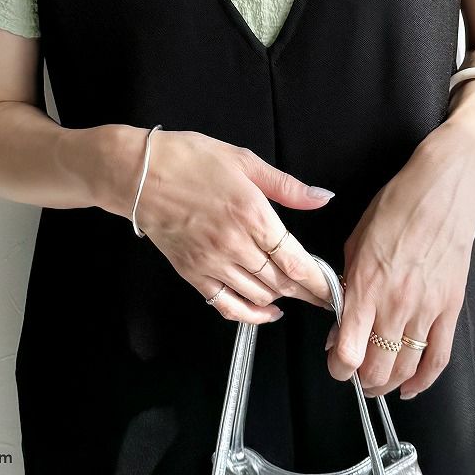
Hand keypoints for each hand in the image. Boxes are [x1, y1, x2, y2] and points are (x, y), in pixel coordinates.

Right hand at [94, 126, 334, 323]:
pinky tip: (266, 312)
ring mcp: (212, 263)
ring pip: (258, 296)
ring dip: (282, 299)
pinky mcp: (192, 273)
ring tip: (297, 294)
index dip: (320, 281)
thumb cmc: (190, 159)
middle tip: (324, 296)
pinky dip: (250, 315)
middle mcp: (235, 244)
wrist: (138, 174)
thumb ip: (286, 186)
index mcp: (253, 214)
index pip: (296, 261)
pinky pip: (226, 305)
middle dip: (308, 293)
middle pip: (281, 283)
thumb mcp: (244, 161)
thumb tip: (322, 197)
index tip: (336, 289)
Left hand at [324, 122, 474, 398]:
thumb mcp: (356, 241)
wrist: (442, 189)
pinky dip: (424, 380)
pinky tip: (411, 386)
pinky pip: (438, 357)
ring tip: (377, 382)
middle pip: (377, 368)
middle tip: (354, 373)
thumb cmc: (398, 205)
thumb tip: (340, 319)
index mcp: (367, 284)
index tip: (334, 362)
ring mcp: (426, 308)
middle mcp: (396, 303)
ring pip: (405, 368)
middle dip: (360, 379)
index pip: (348, 350)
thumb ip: (346, 284)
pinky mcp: (450, 307)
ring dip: (388, 383)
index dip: (337, 366)